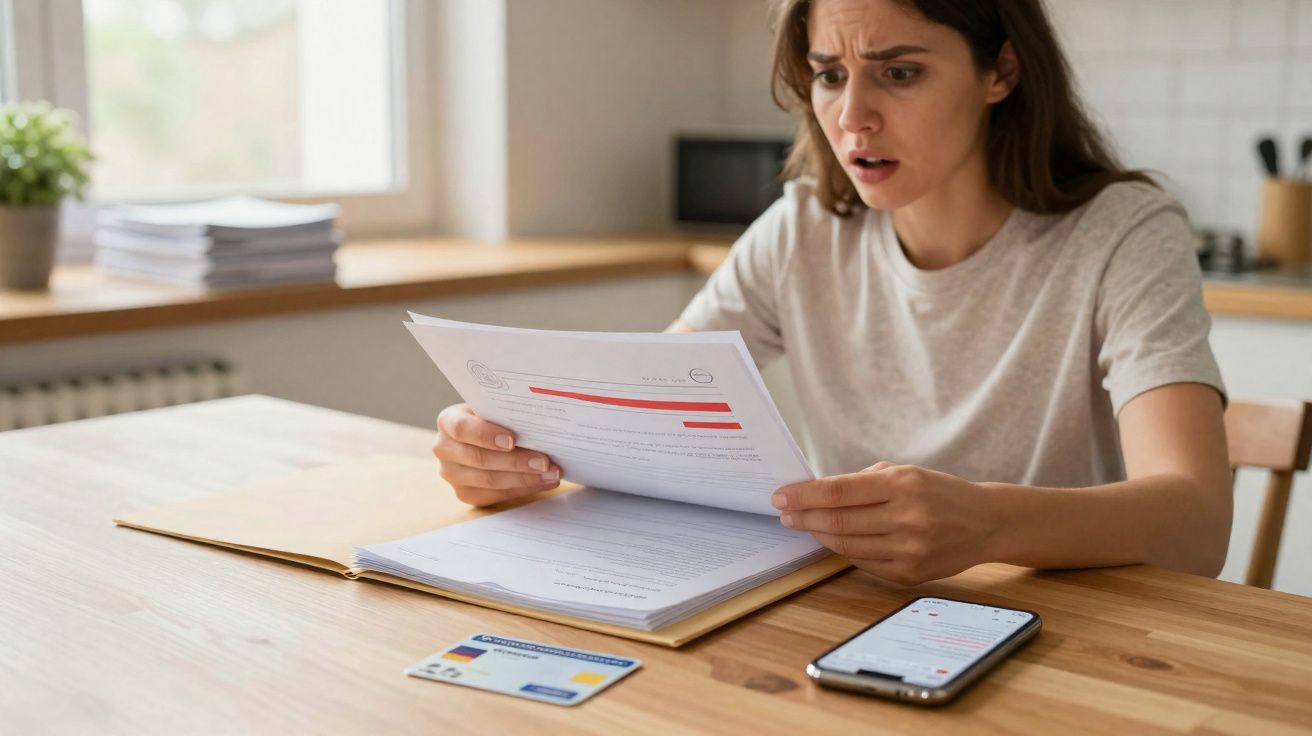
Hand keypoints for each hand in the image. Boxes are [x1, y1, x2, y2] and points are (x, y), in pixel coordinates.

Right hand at [432, 404, 561, 506]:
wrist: (481, 435)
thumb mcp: (493, 409)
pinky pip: (495, 495)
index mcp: (448, 421)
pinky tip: (542, 482)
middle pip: (479, 459)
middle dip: (516, 462)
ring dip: (525, 479)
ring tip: (551, 474)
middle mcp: (444, 449)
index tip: (513, 440)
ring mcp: (452, 475)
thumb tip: (539, 423)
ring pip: (489, 481)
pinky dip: (522, 489)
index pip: (463, 429)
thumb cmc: (492, 418)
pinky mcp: (465, 493)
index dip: (487, 435)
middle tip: (545, 462)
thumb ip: (506, 413)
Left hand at [771, 462, 999, 585]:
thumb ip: (863, 481)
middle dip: (804, 517)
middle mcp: (907, 518)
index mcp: (904, 484)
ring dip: (820, 535)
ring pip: (847, 546)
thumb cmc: (939, 493)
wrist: (987, 523)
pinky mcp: (910, 574)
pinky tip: (837, 540)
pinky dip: (846, 551)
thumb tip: (816, 492)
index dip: (804, 495)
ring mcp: (909, 550)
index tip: (781, 496)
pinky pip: (864, 564)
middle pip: (838, 521)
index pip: (839, 492)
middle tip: (785, 513)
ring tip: (806, 525)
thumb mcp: (906, 473)